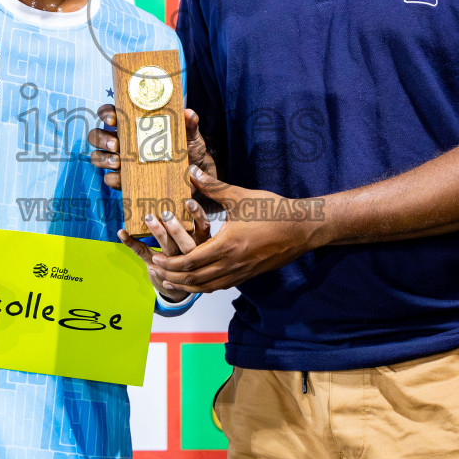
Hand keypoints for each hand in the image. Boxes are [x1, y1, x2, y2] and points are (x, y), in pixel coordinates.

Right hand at [89, 104, 218, 191]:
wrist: (193, 175)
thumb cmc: (187, 149)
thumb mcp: (190, 135)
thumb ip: (189, 124)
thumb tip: (188, 113)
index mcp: (133, 124)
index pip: (111, 113)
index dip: (106, 113)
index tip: (113, 119)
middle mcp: (122, 141)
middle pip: (97, 135)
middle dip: (101, 138)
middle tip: (116, 144)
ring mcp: (120, 160)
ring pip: (97, 156)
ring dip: (103, 158)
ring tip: (118, 162)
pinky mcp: (124, 179)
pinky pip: (109, 178)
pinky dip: (113, 178)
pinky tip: (122, 178)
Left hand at [118, 199, 213, 301]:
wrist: (178, 286)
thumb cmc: (186, 255)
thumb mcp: (193, 239)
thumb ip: (189, 222)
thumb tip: (183, 191)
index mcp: (201, 243)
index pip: (203, 228)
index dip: (197, 215)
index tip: (188, 202)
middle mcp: (190, 253)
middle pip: (186, 243)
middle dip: (176, 229)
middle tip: (166, 213)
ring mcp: (174, 263)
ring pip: (168, 250)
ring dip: (158, 233)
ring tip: (148, 218)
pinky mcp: (157, 267)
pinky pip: (144, 253)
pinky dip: (132, 243)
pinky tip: (122, 233)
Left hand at [150, 168, 323, 292]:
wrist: (302, 228)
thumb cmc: (273, 211)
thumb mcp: (240, 196)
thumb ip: (213, 186)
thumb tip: (192, 171)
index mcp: (226, 246)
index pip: (190, 262)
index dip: (170, 263)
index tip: (156, 259)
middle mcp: (232, 264)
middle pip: (195, 279)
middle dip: (173, 277)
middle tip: (157, 272)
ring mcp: (241, 272)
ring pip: (208, 287)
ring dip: (187, 286)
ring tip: (172, 282)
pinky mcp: (249, 274)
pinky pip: (221, 286)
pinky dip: (205, 286)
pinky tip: (199, 282)